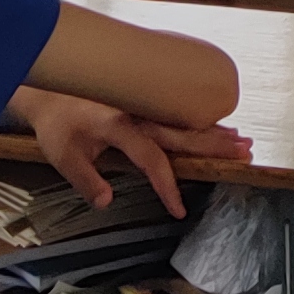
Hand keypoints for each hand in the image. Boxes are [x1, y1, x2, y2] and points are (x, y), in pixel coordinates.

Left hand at [11, 85, 248, 218]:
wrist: (50, 84)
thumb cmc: (57, 123)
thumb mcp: (62, 155)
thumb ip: (85, 180)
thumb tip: (106, 201)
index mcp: (119, 126)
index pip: (151, 159)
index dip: (167, 185)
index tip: (179, 209)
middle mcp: (138, 111)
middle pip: (182, 131)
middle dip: (213, 145)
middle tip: (243, 153)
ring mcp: (144, 102)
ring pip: (185, 118)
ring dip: (214, 130)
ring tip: (242, 140)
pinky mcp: (146, 97)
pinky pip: (179, 108)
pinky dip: (201, 118)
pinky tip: (220, 124)